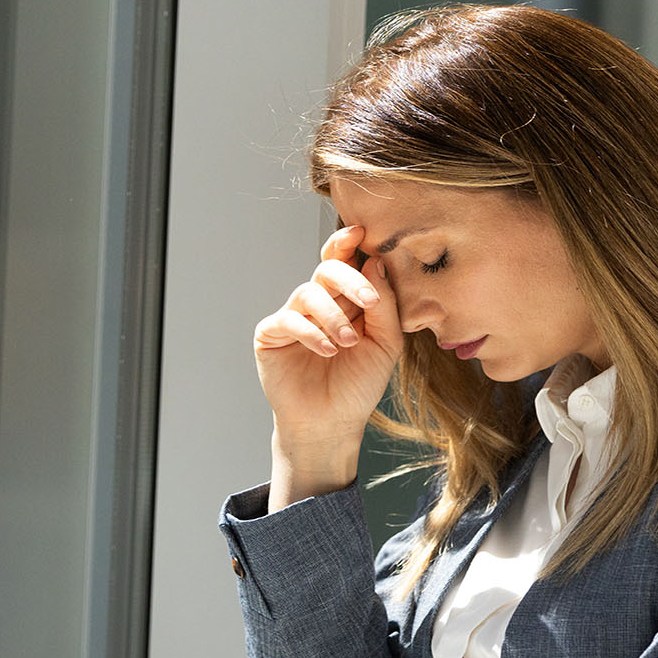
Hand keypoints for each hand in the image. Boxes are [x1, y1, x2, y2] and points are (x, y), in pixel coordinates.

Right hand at [253, 226, 402, 506]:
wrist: (332, 423)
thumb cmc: (359, 384)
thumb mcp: (385, 343)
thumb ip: (385, 304)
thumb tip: (376, 262)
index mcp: (346, 299)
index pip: (344, 260)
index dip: (347, 242)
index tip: (360, 234)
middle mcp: (318, 302)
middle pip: (327, 268)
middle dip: (349, 280)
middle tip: (369, 303)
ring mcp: (293, 316)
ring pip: (309, 293)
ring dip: (333, 316)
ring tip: (348, 343)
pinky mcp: (271, 334)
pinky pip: (289, 319)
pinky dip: (311, 332)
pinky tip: (327, 351)